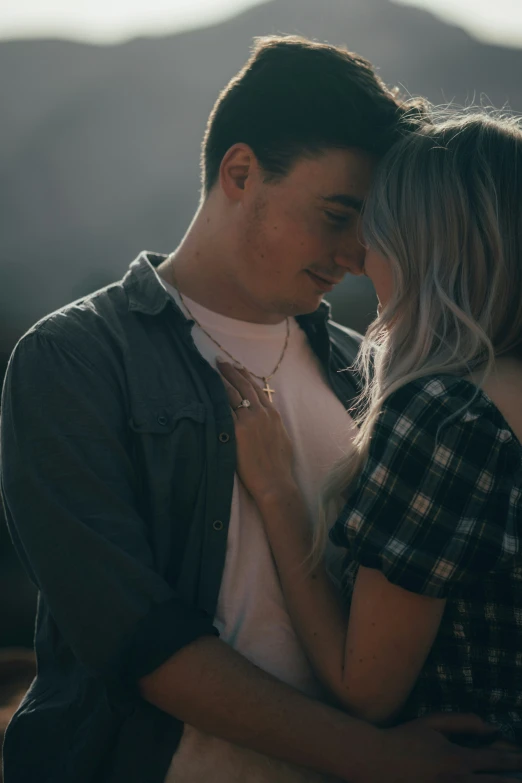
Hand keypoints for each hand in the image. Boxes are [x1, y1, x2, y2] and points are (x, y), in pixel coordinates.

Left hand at [217, 361, 295, 500]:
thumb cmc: (279, 466)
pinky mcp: (237, 430)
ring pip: (233, 393)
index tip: (238, 367)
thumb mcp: (281, 438)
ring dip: (222, 380)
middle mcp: (261, 413)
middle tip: (221, 362)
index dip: (246, 376)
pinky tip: (208, 390)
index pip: (257, 389)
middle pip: (244, 386)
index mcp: (273, 414)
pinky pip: (224, 409)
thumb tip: (267, 419)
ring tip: (213, 370)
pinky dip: (217, 397)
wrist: (275, 482)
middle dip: (231, 372)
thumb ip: (272, 424)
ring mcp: (249, 420)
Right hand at [363, 714, 521, 782]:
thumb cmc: (404, 739)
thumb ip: (463, 722)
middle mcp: (458, 780)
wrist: (376, 762)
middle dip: (514, 778)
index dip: (515, 759)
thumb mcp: (433, 723)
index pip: (496, 760)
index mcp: (458, 758)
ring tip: (513, 780)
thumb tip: (491, 726)